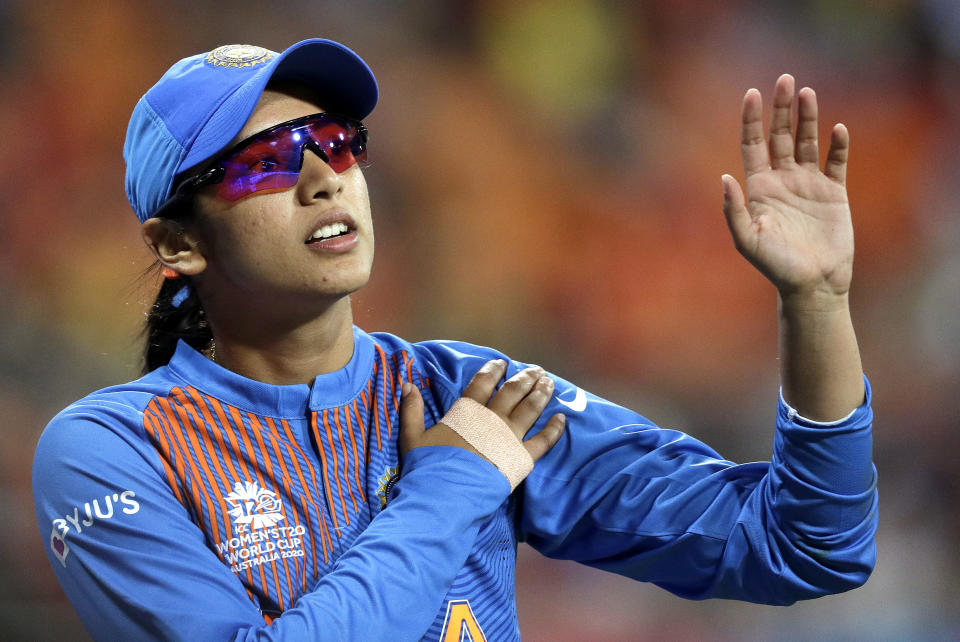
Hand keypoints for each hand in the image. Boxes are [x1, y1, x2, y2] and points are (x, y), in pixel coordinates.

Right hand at [399, 359, 565, 464]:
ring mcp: (509, 438)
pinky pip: (544, 440)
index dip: (493, 370)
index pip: (482, 383)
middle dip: (525, 378)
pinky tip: (562, 418)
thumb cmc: (427, 468)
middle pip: (513, 392)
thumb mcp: (412, 437)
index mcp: (467, 412)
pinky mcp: (522, 458)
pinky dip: (554, 428)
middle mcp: (492, 419)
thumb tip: (406, 384)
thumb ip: (411, 410)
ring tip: (549, 383)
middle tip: (536, 370)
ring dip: (542, 394)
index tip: (502, 363)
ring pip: (531, 409)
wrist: (445, 497)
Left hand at [722, 74, 853, 300]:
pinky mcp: (834, 192)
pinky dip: (838, 146)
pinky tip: (838, 129)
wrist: (812, 283)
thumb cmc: (775, 266)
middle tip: (785, 79)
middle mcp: (782, 180)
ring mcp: (808, 184)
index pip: (753, 144)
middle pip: (781, 135)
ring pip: (808, 142)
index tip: (753, 93)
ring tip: (807, 92)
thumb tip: (724, 178)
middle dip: (781, 108)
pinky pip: (836, 162)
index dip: (752, 119)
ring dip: (808, 118)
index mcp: (759, 187)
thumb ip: (734, 211)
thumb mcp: (748, 241)